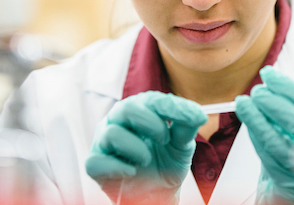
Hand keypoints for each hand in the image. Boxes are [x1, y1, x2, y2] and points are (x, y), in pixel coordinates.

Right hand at [85, 91, 207, 204]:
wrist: (157, 194)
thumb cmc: (166, 163)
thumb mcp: (182, 145)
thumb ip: (187, 126)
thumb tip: (198, 113)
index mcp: (141, 109)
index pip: (152, 100)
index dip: (172, 108)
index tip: (195, 118)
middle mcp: (119, 120)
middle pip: (126, 108)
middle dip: (150, 123)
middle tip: (165, 139)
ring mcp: (104, 140)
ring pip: (111, 134)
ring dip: (136, 149)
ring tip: (147, 160)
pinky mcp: (95, 164)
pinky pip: (97, 161)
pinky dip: (118, 168)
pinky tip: (132, 172)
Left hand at [235, 66, 293, 204]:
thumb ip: (289, 105)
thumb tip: (268, 83)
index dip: (287, 86)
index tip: (269, 74)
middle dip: (275, 104)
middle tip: (257, 91)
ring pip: (279, 142)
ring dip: (257, 119)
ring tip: (243, 103)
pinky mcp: (285, 179)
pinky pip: (267, 156)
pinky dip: (255, 136)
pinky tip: (248, 122)